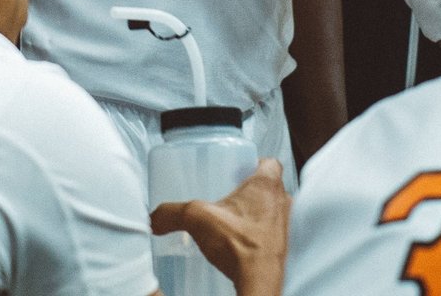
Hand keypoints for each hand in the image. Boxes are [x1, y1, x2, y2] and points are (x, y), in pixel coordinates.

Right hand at [150, 158, 288, 295]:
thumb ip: (172, 213)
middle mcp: (281, 202)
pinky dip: (258, 235)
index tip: (238, 170)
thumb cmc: (239, 243)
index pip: (271, 162)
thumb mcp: (197, 219)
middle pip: (271, 187)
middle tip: (230, 196)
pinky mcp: (282, 247)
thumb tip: (155, 217)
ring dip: (256, 213)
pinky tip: (239, 242)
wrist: (258, 279)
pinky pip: (271, 234)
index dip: (255, 163)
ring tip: (232, 220)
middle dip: (252, 190)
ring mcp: (285, 226)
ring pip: (271, 211)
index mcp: (267, 185)